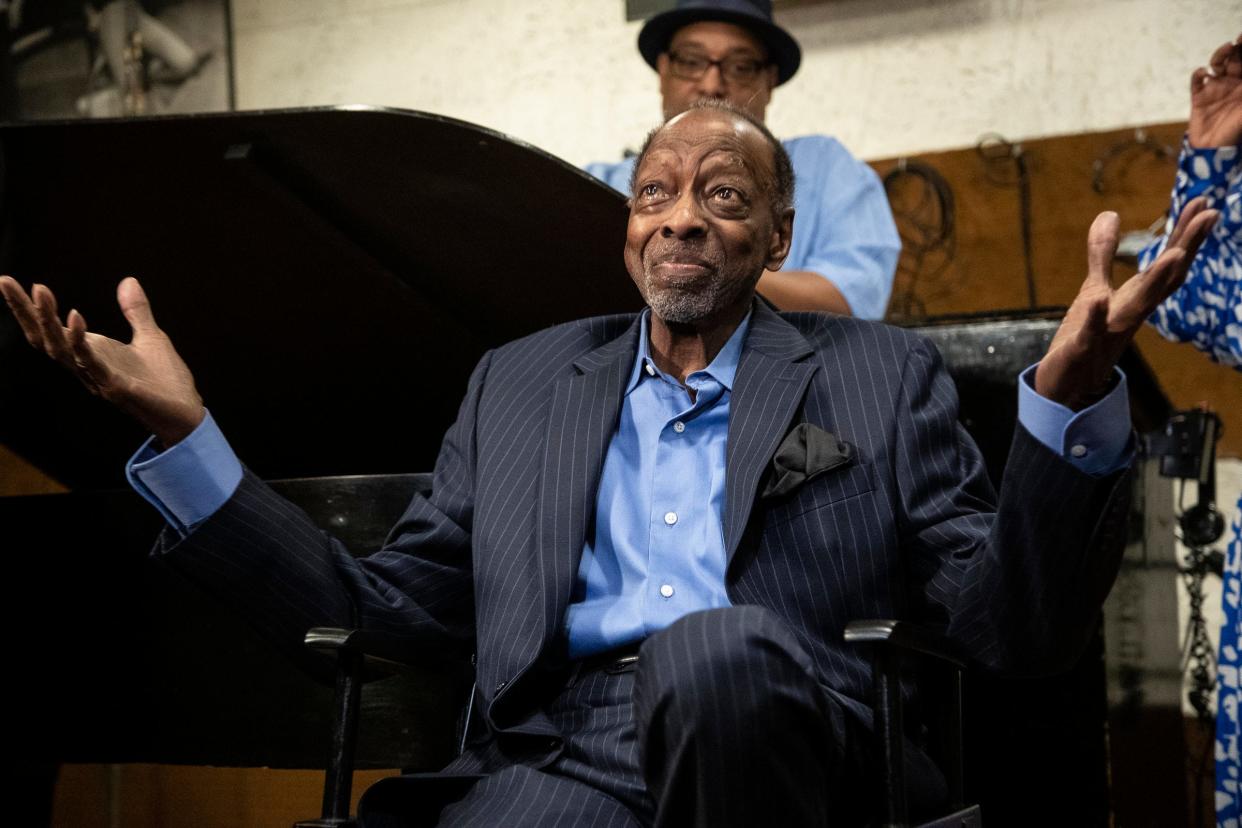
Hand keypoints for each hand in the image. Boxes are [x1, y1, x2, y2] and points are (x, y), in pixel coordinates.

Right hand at [0, 275, 204, 445]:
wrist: (187, 411)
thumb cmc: (165, 380)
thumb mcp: (150, 336)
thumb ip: (136, 310)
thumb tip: (128, 280)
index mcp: (91, 353)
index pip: (50, 330)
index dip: (29, 308)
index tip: (10, 281)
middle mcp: (86, 366)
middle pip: (44, 339)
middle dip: (25, 311)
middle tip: (6, 282)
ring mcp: (97, 377)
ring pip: (61, 350)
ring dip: (49, 321)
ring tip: (41, 291)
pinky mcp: (115, 386)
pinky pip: (92, 363)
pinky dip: (81, 340)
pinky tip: (76, 316)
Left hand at [1035, 198, 1217, 409]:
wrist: (1067, 388)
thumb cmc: (1086, 337)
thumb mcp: (1094, 289)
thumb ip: (1102, 254)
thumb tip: (1111, 213)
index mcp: (1135, 298)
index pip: (1166, 264)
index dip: (1184, 234)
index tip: (1202, 202)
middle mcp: (1130, 314)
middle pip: (1163, 280)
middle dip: (1185, 248)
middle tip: (1209, 215)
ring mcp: (1110, 333)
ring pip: (1138, 307)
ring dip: (1157, 282)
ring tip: (1176, 254)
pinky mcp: (1083, 350)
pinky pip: (1091, 333)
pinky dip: (1096, 318)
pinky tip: (1097, 300)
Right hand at [1188, 33, 1241, 147]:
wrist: (1214, 151)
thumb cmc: (1236, 131)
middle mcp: (1232, 84)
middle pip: (1234, 59)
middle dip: (1236, 49)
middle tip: (1237, 41)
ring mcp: (1214, 89)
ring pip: (1216, 65)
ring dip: (1219, 56)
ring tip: (1223, 53)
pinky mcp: (1198, 97)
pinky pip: (1197, 82)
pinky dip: (1198, 75)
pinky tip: (1202, 73)